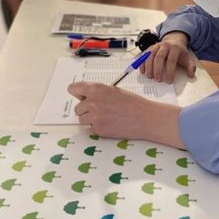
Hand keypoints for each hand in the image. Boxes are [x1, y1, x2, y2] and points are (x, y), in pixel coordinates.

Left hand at [68, 82, 182, 147]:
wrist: (145, 117)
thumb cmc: (132, 103)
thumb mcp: (113, 90)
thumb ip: (97, 92)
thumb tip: (84, 97)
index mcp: (96, 88)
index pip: (73, 89)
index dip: (77, 94)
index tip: (80, 97)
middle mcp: (93, 101)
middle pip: (77, 108)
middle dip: (86, 110)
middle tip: (101, 110)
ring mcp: (94, 116)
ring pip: (82, 119)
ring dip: (91, 120)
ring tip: (106, 117)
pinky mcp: (98, 129)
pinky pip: (91, 128)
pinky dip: (99, 127)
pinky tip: (111, 123)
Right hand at [139, 32, 195, 82]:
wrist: (174, 40)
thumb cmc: (179, 52)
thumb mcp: (187, 58)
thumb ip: (190, 66)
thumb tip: (191, 75)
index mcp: (175, 48)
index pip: (172, 60)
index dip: (170, 71)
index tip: (169, 80)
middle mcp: (165, 46)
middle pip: (159, 57)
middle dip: (158, 69)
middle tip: (157, 79)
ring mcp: (156, 46)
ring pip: (150, 55)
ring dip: (149, 66)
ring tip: (149, 76)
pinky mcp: (150, 48)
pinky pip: (144, 54)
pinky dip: (142, 63)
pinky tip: (143, 71)